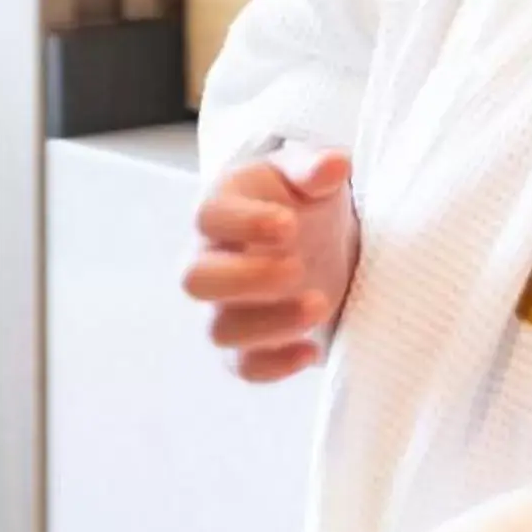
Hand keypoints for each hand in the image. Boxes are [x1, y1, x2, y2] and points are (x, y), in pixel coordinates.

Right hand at [180, 144, 358, 382]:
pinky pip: (243, 367)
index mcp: (219, 211)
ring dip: (269, 324)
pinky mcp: (243, 345)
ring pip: (219, 330)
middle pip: (197, 280)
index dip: (243, 223)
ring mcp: (221, 308)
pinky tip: (312, 351)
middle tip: (297, 268)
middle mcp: (208, 261)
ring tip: (320, 304)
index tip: (290, 225)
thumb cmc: (300, 200)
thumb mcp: (308, 175)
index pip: (207, 217)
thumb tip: (334, 164)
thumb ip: (315, 168)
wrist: (314, 241)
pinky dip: (275, 367)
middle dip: (247, 279)